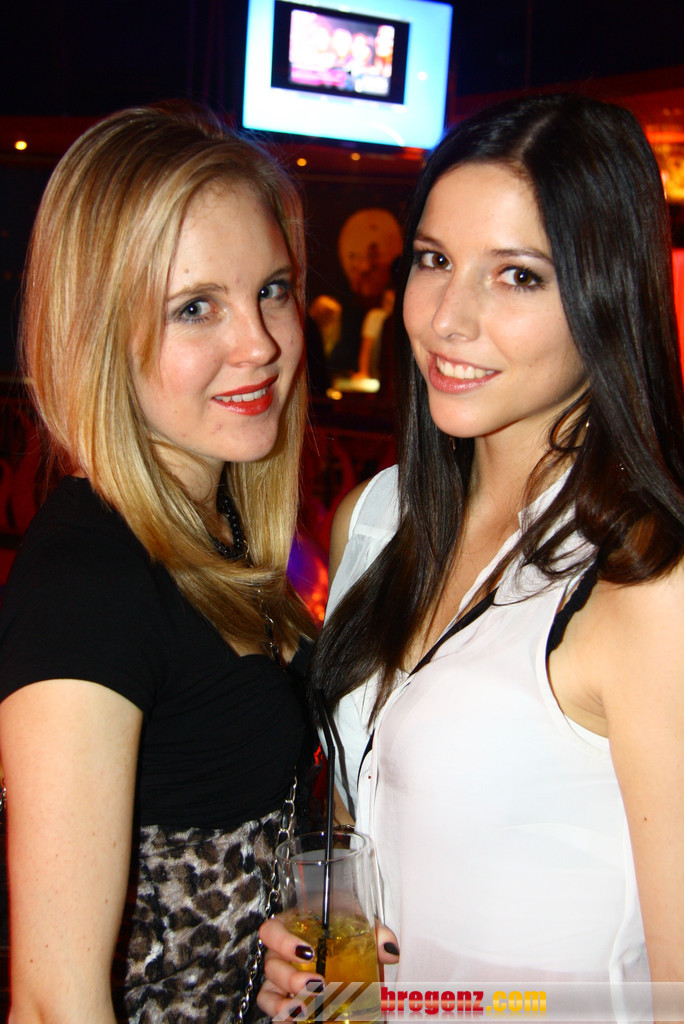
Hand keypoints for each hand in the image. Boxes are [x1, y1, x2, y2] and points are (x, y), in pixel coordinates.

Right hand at [256, 915, 399, 1020]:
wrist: (344, 942)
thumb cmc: (342, 926)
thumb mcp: (356, 922)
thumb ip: (374, 933)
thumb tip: (390, 950)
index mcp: (291, 926)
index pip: (272, 931)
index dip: (284, 942)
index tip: (310, 952)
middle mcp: (280, 953)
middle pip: (272, 966)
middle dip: (291, 978)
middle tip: (318, 984)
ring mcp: (280, 978)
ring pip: (269, 992)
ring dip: (284, 1003)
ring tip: (305, 1010)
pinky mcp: (285, 997)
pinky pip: (274, 1010)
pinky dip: (282, 1018)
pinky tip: (297, 1022)